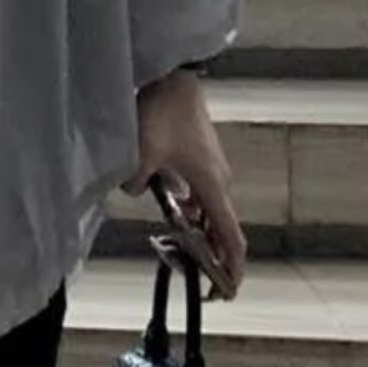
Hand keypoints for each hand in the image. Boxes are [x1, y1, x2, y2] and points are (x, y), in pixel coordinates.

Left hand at [123, 70, 246, 290]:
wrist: (174, 77)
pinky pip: (201, 189)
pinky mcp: (202, 153)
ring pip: (211, 206)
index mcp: (211, 185)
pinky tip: (175, 205)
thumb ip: (135, 183)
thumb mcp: (140, 154)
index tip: (230, 289)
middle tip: (203, 275)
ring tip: (187, 243)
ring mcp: (213, 165)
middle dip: (215, 251)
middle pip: (222, 224)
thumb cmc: (162, 114)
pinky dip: (194, 204)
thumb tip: (135, 190)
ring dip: (202, 226)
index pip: (230, 235)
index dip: (232, 265)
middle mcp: (219, 179)